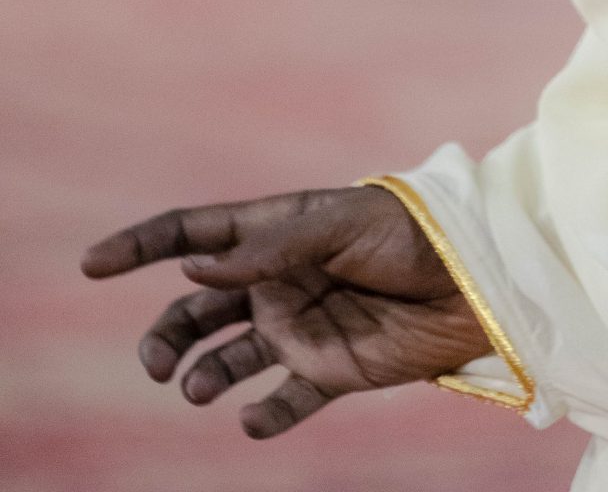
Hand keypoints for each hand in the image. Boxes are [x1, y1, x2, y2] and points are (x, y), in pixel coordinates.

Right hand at [81, 185, 492, 436]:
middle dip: (167, 334)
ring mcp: (300, 326)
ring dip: (202, 373)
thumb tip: (194, 264)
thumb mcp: (342, 224)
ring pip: (226, 356)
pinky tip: (252, 420)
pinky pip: (282, 401)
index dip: (142, 245)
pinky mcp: (330, 370)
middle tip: (157, 364)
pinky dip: (262, 416)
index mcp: (276, 230)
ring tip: (199, 386)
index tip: (91, 263)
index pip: (195, 233)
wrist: (478, 276)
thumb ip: (270, 248)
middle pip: (197, 307)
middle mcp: (278, 279)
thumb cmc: (413, 230)